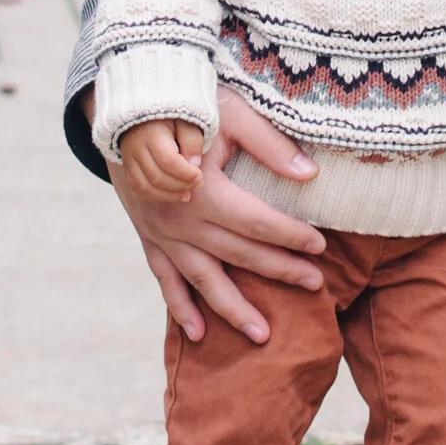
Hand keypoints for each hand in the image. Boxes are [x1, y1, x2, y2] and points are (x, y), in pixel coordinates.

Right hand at [94, 89, 326, 344]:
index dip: (291, 236)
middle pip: (240, 255)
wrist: (125, 117)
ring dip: (234, 309)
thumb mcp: (229, 115)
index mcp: (206, 192)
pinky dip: (180, 307)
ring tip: (262, 335)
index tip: (320, 246)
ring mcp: (164, 234)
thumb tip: (309, 174)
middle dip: (280, 271)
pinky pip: (165, 280)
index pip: (258, 223)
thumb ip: (268, 145)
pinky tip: (198, 334)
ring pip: (204, 280)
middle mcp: (184, 221)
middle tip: (315, 285)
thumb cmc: (184, 109)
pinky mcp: (149, 238)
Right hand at [118, 119, 204, 202]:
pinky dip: (155, 196)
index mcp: (151, 133)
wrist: (145, 116)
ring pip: (145, 186)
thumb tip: (194, 164)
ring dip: (168, 195)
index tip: (200, 175)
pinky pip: (137, 188)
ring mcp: (128, 159)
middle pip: (156, 176)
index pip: (168, 160)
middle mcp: (136, 147)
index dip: (186, 173)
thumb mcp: (186, 121)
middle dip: (180, 185)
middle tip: (197, 184)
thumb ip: (192, 140)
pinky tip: (171, 195)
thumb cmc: (170, 118)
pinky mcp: (127, 167)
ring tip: (187, 194)